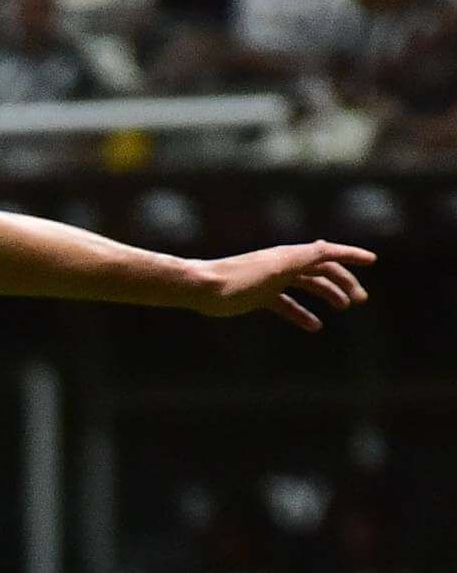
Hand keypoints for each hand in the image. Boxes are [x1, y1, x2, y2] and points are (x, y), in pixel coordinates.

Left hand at [191, 240, 374, 330]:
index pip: (326, 252)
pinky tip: (313, 325)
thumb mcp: (274, 268)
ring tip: (343, 307)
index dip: (350, 255)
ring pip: (307, 285)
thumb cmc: (237, 278)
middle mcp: (282, 265)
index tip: (372, 260)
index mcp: (289, 256)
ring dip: (327, 294)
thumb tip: (327, 246)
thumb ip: (301, 258)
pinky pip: (286, 304)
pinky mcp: (259, 296)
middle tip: (360, 300)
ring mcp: (271, 280)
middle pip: (321, 270)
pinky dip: (301, 313)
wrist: (201, 288)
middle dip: (343, 282)